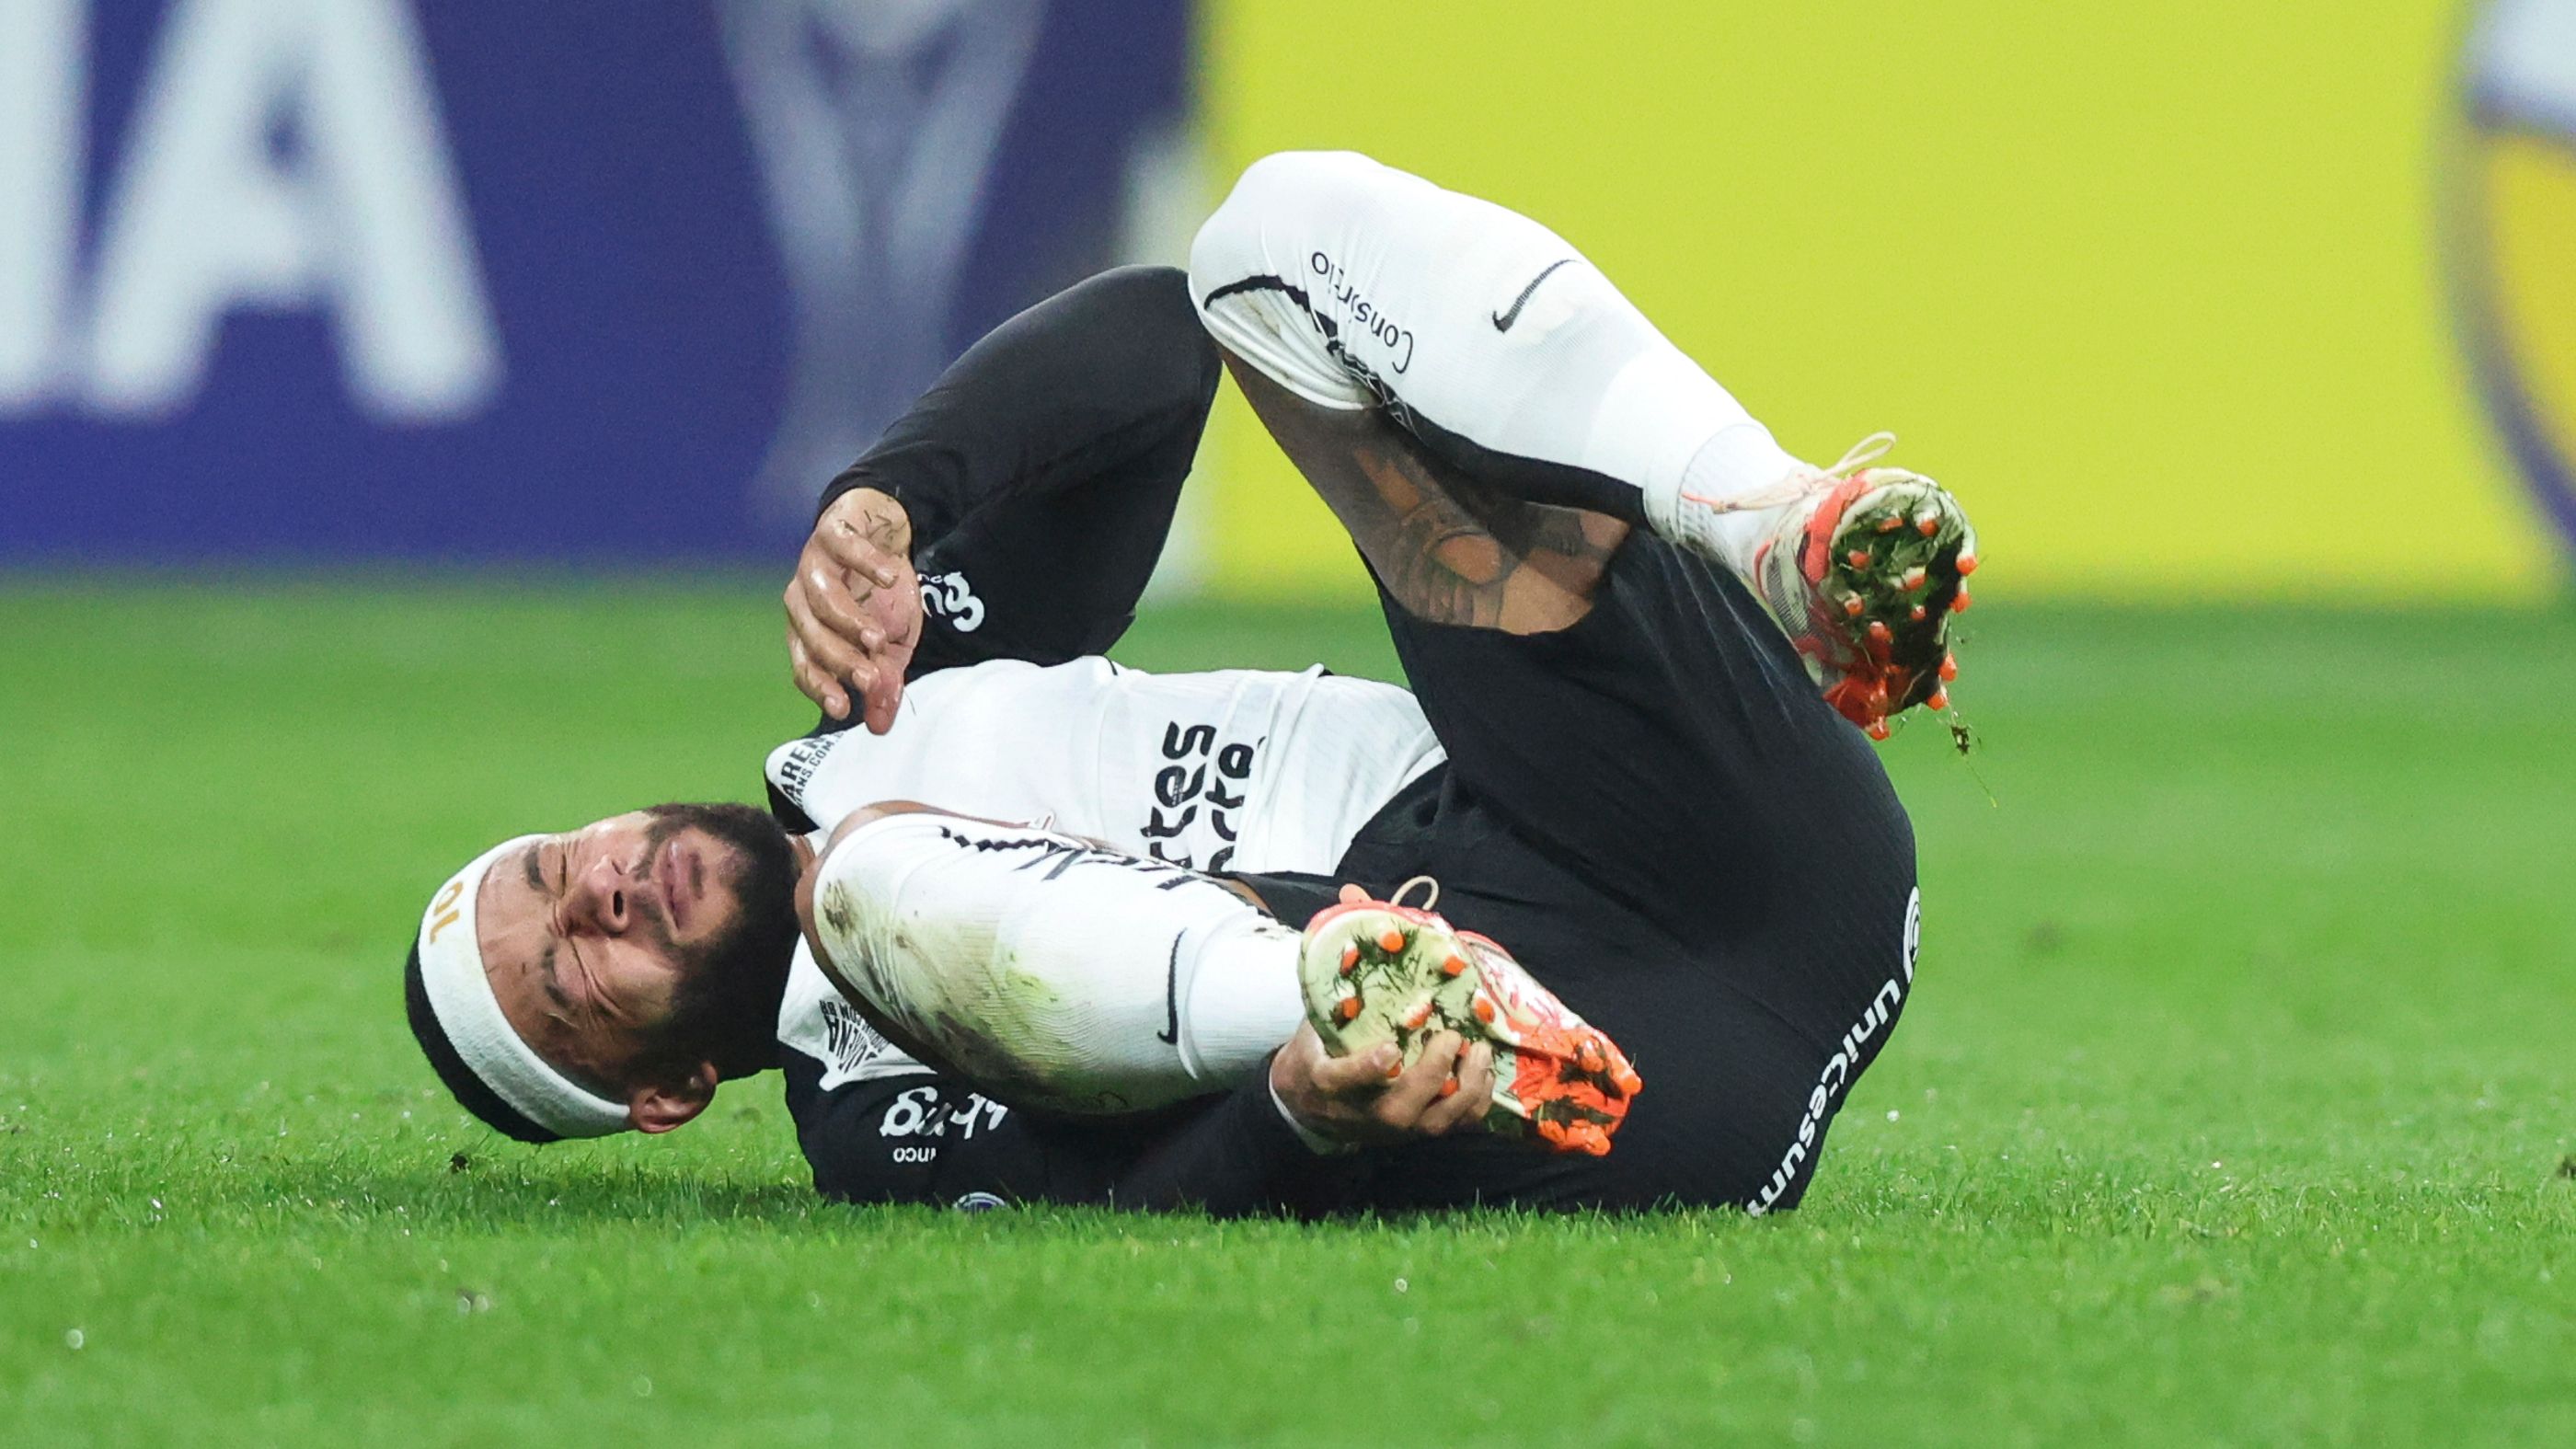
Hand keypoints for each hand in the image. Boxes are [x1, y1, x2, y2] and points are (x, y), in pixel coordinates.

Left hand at [785, 488, 920, 731]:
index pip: (806, 666)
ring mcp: (813, 566)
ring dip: (851, 622)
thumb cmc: (881, 594)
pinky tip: (889, 578)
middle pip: (814, 637)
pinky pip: (845, 550)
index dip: (822, 687)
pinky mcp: (832, 532)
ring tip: (879, 639)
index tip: (842, 708)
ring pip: (823, 599)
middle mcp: (802, 602)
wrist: (884, 531)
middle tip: (871, 678)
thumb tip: (880, 727)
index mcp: (810, 632)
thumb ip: (884, 681)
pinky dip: (867, 564)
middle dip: (842, 660)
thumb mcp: (891, 644)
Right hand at [1269, 1024, 1494, 1146]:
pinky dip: (1477, 1102)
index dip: (1369, 1068)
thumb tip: (1360, 957)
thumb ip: (1336, 1007)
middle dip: (1434, 1072)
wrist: (1311, 1107)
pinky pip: (1456, 1126)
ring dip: (1466, 1088)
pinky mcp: (1417, 1133)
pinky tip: (1484, 1072)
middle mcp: (1366, 1113)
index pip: (1348, 1079)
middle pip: (1403, 1107)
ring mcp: (1395, 1129)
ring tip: (1481, 1051)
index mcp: (1330, 1083)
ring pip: (1437, 1122)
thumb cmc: (1317, 1056)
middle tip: (1452, 1036)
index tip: (1391, 1048)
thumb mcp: (1313, 1030)